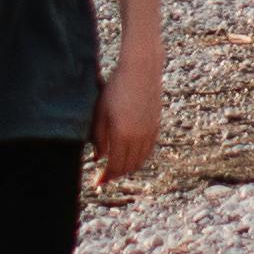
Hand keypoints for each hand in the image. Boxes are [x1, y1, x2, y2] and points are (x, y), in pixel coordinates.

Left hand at [92, 50, 161, 184]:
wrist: (141, 71)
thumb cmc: (115, 88)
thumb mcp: (101, 112)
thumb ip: (99, 137)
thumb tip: (98, 158)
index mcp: (122, 134)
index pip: (114, 166)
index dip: (106, 177)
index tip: (97, 182)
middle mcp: (139, 137)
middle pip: (128, 167)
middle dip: (115, 174)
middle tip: (104, 176)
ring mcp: (149, 132)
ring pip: (140, 161)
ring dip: (127, 168)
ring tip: (116, 168)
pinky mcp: (156, 126)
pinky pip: (148, 151)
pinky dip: (139, 158)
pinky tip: (130, 156)